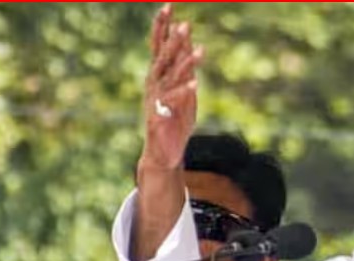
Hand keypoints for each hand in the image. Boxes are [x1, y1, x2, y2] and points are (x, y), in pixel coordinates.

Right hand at [141, 4, 203, 170]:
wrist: (163, 153)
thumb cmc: (173, 119)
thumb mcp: (182, 89)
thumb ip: (183, 67)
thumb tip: (189, 43)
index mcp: (157, 75)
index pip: (158, 45)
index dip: (162, 26)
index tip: (168, 5)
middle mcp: (154, 84)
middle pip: (163, 57)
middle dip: (173, 40)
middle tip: (186, 24)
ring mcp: (156, 99)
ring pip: (170, 77)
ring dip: (185, 63)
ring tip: (199, 50)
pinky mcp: (160, 116)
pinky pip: (173, 101)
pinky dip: (184, 91)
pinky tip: (195, 83)